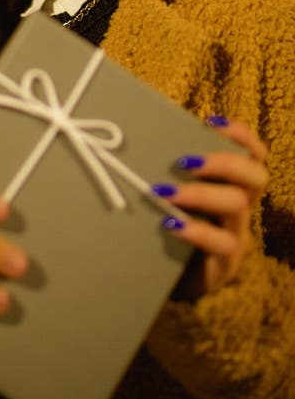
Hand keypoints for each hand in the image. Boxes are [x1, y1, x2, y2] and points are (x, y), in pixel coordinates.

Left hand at [155, 118, 267, 298]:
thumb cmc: (166, 222)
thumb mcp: (170, 191)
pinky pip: (223, 245)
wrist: (160, 276)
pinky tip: (171, 224)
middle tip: (187, 161)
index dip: (240, 135)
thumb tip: (141, 130)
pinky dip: (196, 231)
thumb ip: (167, 167)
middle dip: (224, 162)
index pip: (253, 154)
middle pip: (256, 176)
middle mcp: (240, 206)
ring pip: (237, 207)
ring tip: (165, 192)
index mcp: (230, 183)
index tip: (210, 122)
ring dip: (201, 194)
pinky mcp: (225, 264)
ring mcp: (236, 235)